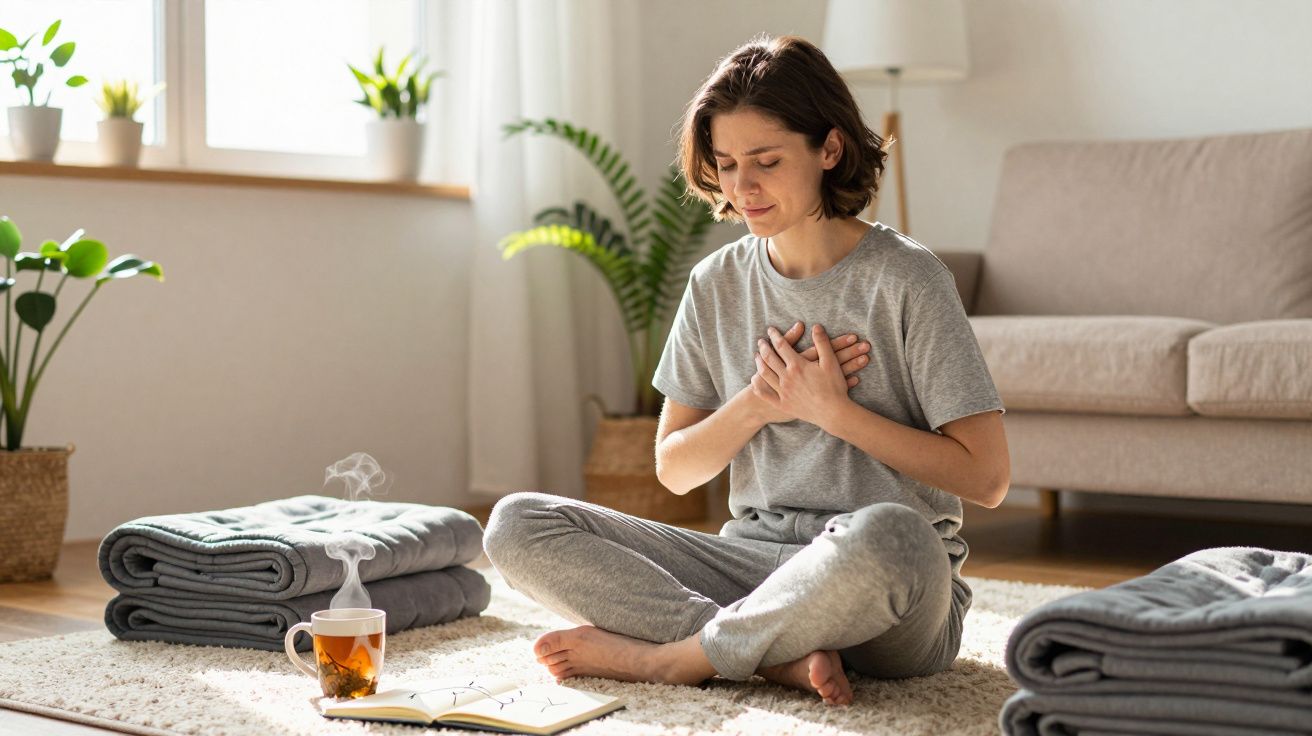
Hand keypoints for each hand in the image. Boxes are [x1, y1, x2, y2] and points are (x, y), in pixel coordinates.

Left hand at [748, 321, 870, 424]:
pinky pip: (765, 394)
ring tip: (757, 357)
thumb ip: (822, 343)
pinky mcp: (783, 404)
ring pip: (765, 374)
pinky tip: (755, 380)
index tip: (771, 330)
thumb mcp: (830, 362)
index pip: (781, 346)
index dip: (775, 336)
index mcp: (797, 365)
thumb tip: (816, 326)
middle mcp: (787, 377)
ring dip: (759, 363)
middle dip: (764, 347)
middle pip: (769, 358)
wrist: (833, 413)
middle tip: (761, 341)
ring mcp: (783, 392)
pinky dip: (758, 386)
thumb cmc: (834, 386)